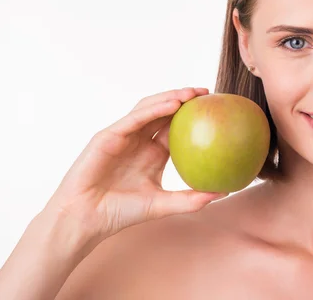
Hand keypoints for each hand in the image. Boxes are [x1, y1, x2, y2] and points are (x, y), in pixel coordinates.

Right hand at [44, 87, 226, 240]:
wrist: (87, 219)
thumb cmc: (121, 213)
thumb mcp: (163, 204)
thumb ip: (192, 199)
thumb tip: (225, 192)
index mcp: (153, 152)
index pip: (176, 126)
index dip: (193, 115)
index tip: (215, 108)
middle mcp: (140, 140)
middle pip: (164, 111)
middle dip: (185, 98)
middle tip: (207, 93)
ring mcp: (124, 135)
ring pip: (149, 108)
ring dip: (170, 97)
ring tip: (192, 93)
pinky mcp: (108, 136)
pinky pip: (134, 118)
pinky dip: (153, 109)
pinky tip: (172, 104)